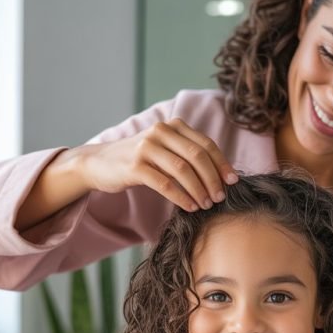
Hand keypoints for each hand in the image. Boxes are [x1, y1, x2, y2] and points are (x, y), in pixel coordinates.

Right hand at [82, 118, 237, 209]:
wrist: (99, 163)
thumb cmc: (138, 160)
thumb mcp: (164, 149)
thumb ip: (186, 154)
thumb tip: (220, 174)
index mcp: (172, 126)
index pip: (205, 144)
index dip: (222, 164)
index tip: (232, 182)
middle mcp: (160, 131)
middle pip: (197, 156)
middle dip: (213, 179)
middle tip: (220, 197)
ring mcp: (146, 147)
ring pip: (183, 170)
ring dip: (199, 190)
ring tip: (206, 204)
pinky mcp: (135, 166)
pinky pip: (165, 184)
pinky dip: (181, 197)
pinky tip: (190, 207)